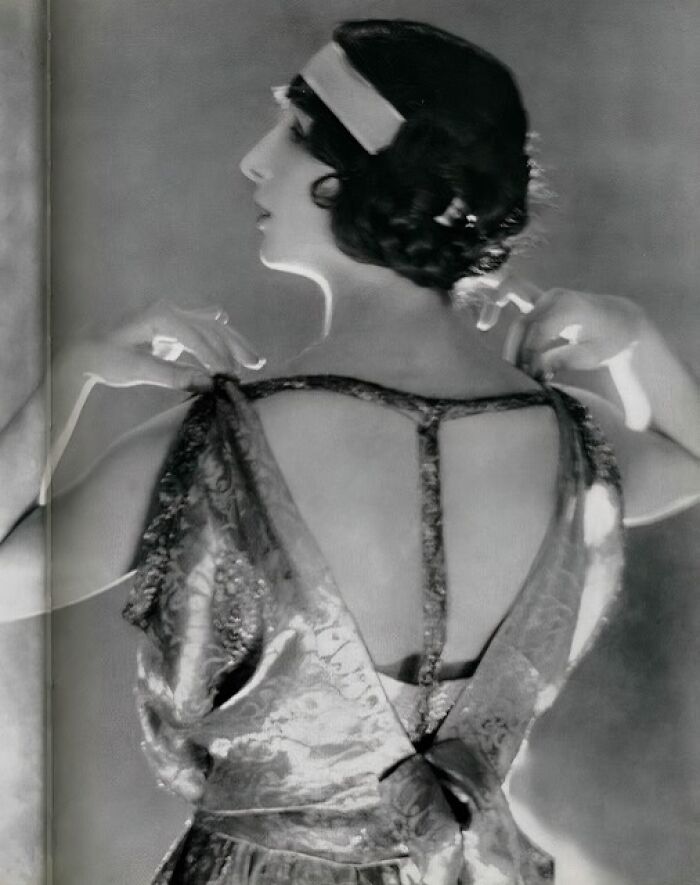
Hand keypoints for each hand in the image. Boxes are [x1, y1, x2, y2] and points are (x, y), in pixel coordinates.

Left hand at [65, 301, 263, 388]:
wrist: (87, 347)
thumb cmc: (107, 357)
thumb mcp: (137, 370)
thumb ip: (173, 376)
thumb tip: (207, 385)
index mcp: (160, 315)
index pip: (196, 336)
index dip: (215, 358)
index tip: (228, 379)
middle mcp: (171, 308)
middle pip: (212, 325)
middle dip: (234, 346)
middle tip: (255, 366)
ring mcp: (175, 313)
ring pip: (213, 325)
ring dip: (234, 342)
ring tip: (256, 361)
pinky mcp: (176, 324)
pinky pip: (206, 329)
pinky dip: (223, 339)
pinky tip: (238, 350)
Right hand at [503, 288, 644, 379]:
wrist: (621, 322)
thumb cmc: (609, 342)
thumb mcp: (592, 356)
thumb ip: (561, 360)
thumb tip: (534, 370)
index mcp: (572, 307)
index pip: (539, 332)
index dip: (530, 356)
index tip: (532, 377)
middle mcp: (555, 296)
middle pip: (523, 322)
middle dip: (515, 349)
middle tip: (516, 374)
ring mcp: (545, 294)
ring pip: (509, 292)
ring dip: (494, 312)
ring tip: (491, 337)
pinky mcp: (538, 299)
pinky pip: (510, 288)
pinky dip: (494, 297)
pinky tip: (483, 320)